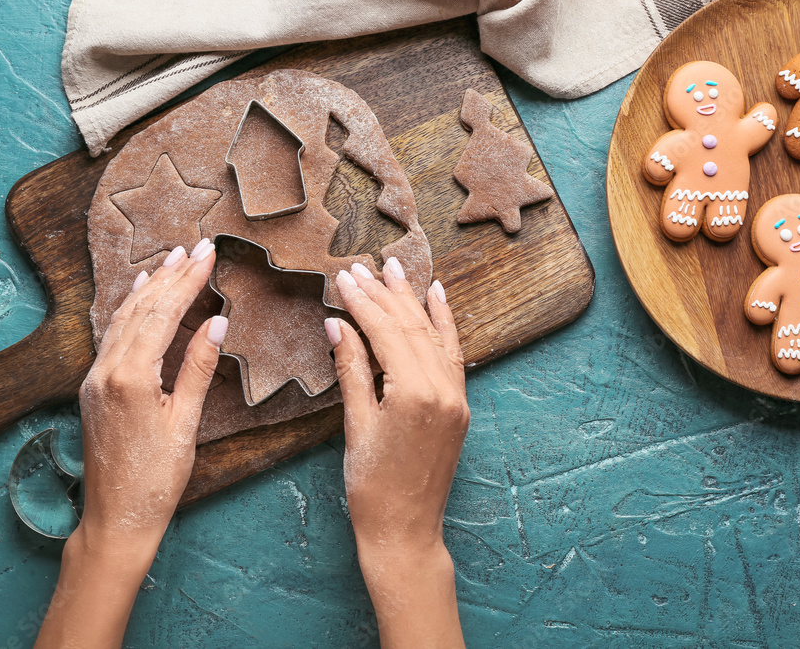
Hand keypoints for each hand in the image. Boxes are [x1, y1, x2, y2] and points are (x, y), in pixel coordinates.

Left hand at [36, 239, 225, 647]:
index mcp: (131, 377)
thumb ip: (197, 368)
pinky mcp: (93, 388)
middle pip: (141, 309)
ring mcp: (95, 378)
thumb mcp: (186, 422)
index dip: (187, 282)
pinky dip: (130, 310)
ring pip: (122, 318)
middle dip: (170, 275)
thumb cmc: (157, 478)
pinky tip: (140, 297)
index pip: (163, 315)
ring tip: (170, 260)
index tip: (207, 254)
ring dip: (148, 287)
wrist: (117, 517)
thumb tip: (216, 324)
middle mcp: (106, 370)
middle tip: (196, 247)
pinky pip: (111, 335)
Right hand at [326, 257, 468, 647]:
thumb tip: (339, 325)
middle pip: (411, 328)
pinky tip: (437, 297)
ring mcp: (456, 397)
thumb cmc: (372, 488)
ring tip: (395, 269)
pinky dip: (445, 324)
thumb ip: (352, 370)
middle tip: (362, 268)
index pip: (387, 333)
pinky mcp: (460, 406)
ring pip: (434, 336)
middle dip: (385, 296)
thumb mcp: (356, 426)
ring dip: (413, 301)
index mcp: (414, 394)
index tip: (344, 279)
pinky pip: (453, 354)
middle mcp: (443, 389)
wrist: (405, 531)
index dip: (364, 304)